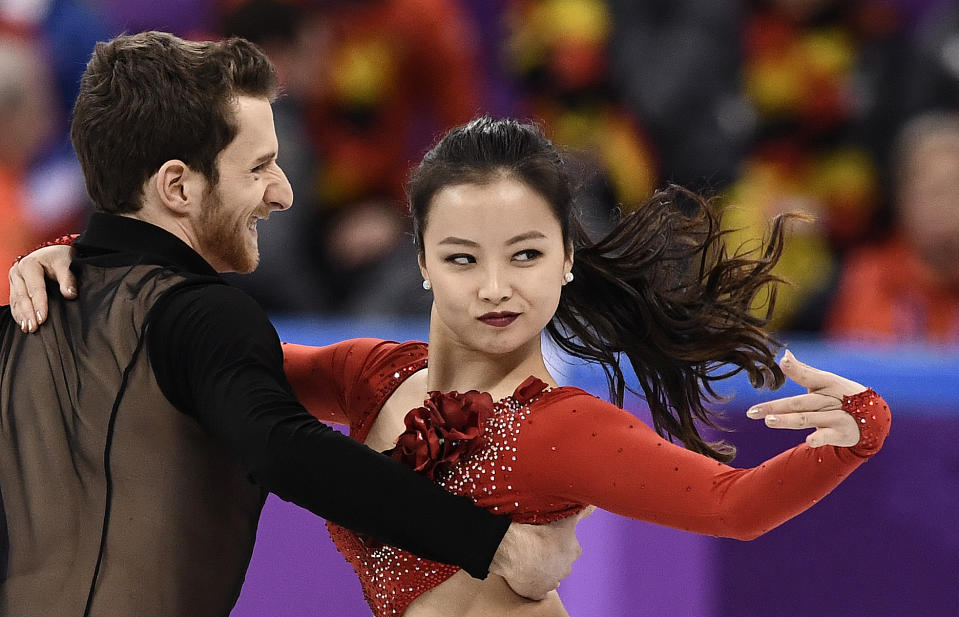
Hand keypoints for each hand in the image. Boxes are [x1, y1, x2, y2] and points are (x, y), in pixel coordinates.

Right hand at [8, 245, 76, 332]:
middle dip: (28, 313)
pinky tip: (23, 324)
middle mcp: (18, 271)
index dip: (39, 304)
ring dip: (21, 316)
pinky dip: (18, 313)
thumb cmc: (59, 258)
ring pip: (16, 300)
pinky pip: (14, 302)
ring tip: (28, 328)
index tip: (43, 318)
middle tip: (34, 327)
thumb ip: (68, 279)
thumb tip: (70, 294)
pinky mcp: (14, 286)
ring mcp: (14, 279)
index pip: (35, 288)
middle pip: (22, 296)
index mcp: (29, 264)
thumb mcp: (66, 263)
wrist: (52, 253)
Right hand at [488, 505, 594, 599]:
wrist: (516, 548)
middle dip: (551, 555)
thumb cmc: (540, 530)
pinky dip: (531, 582)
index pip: (571, 547)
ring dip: (541, 568)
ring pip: (548, 576)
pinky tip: (524, 572)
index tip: (549, 535)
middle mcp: (565, 569)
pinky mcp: (536, 592)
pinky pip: (536, 589)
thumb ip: (584, 511)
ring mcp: (551, 582)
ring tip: (527, 556)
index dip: (560, 541)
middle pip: (560, 562)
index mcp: (573, 551)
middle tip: (536, 544)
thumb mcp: (566, 517)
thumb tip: (595, 506)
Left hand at [746, 350, 865, 447]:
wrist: (873, 417)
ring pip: (808, 418)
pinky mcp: (841, 433)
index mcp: (826, 383)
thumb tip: (784, 354)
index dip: (796, 369)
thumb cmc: (841, 395)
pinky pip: (828, 435)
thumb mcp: (825, 381)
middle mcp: (829, 399)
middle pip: (799, 403)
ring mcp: (836, 416)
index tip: (782, 361)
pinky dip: (820, 437)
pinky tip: (809, 440)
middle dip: (775, 407)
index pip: (808, 376)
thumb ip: (802, 370)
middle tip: (752, 411)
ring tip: (768, 421)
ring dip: (788, 420)